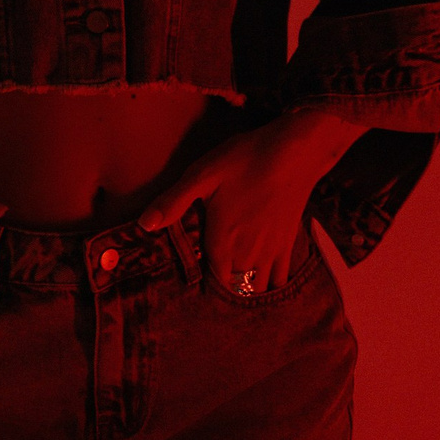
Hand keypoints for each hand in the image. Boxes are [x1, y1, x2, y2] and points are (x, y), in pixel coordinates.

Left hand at [139, 108, 357, 294]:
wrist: (295, 151)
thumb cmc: (245, 160)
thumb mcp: (202, 175)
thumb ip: (173, 203)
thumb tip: (144, 225)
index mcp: (222, 242)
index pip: (208, 278)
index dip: (199, 277)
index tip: (193, 270)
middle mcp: (246, 255)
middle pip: (230, 286)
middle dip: (221, 284)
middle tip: (211, 273)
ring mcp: (270, 253)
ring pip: (254, 288)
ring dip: (244, 287)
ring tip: (234, 278)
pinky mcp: (288, 245)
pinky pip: (279, 279)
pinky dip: (269, 285)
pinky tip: (262, 279)